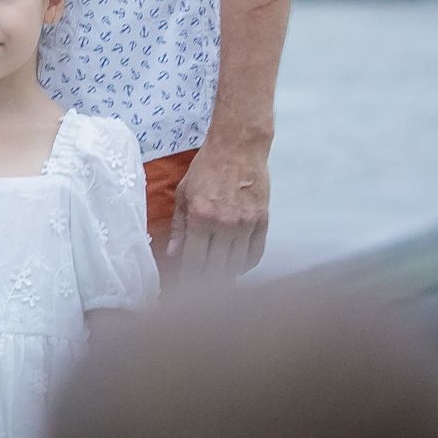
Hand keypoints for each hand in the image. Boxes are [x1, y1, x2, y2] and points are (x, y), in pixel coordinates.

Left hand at [166, 139, 269, 282]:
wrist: (238, 147)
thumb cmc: (206, 168)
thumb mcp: (184, 194)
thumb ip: (179, 226)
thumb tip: (174, 254)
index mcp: (200, 217)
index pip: (194, 261)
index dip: (188, 279)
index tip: (182, 288)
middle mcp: (224, 224)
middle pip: (217, 269)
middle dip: (206, 283)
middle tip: (198, 289)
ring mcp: (246, 224)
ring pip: (237, 265)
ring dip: (227, 276)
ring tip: (216, 279)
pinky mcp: (263, 222)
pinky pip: (256, 254)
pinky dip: (246, 265)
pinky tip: (236, 266)